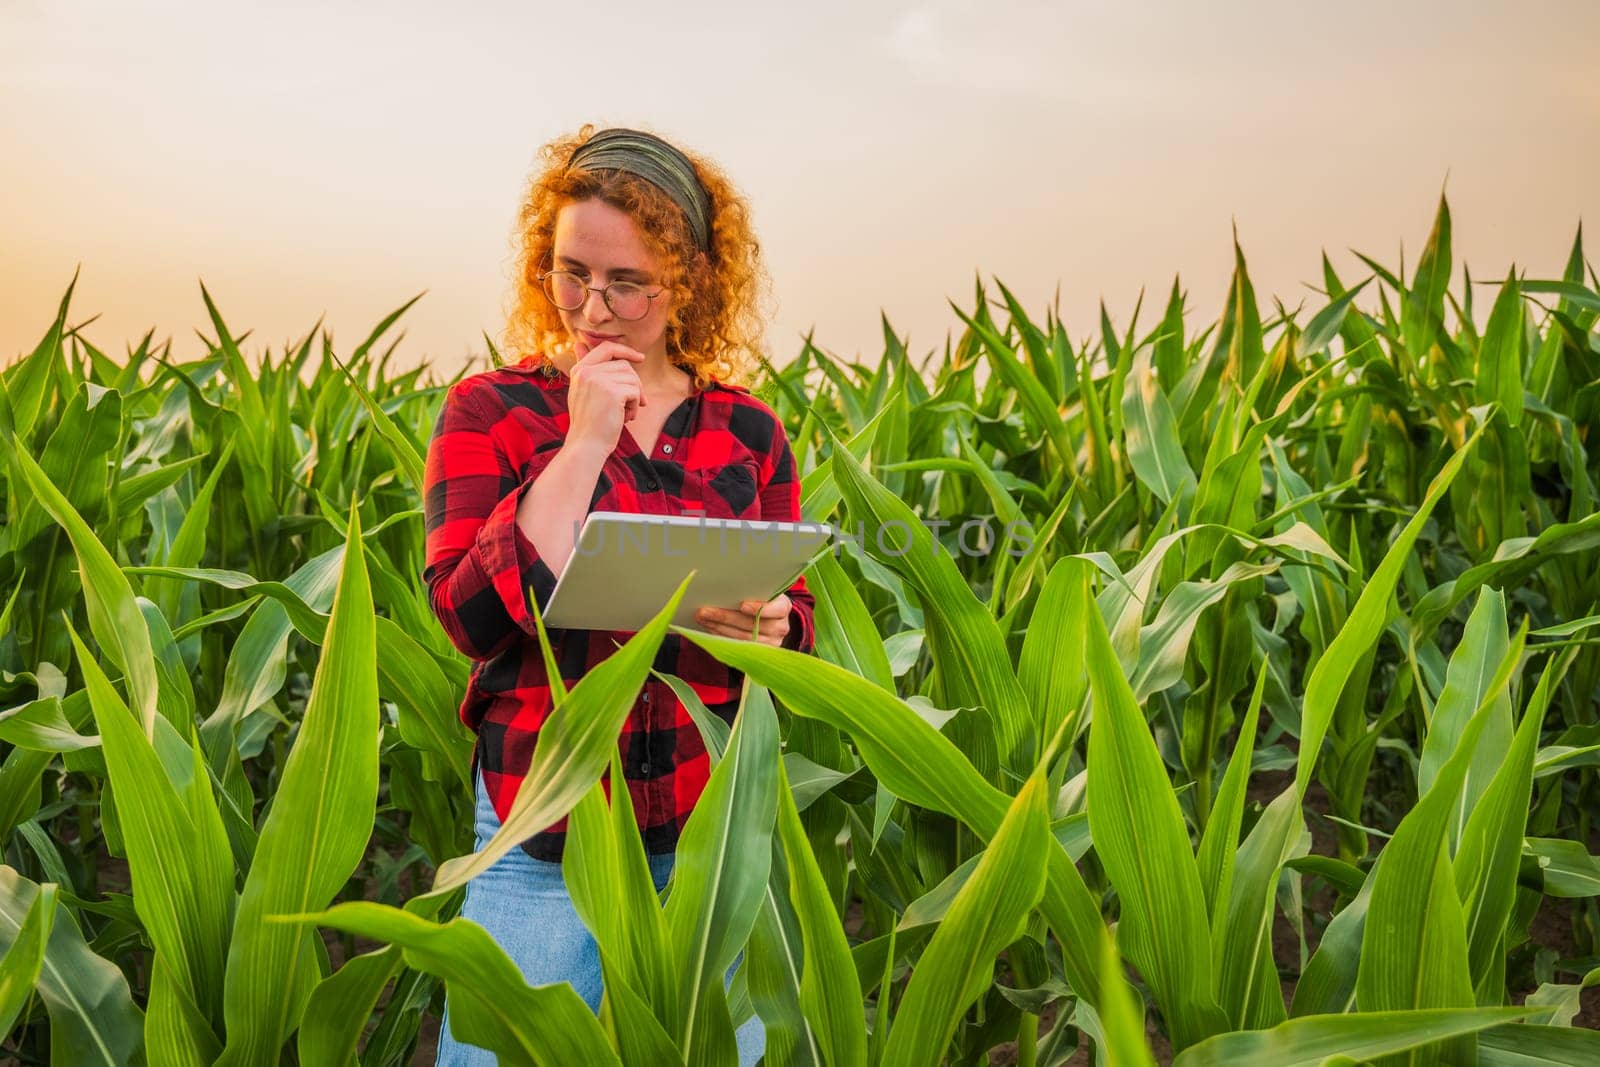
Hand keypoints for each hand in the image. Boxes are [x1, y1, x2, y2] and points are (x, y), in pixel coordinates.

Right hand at [565, 339, 647, 453]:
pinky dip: (636, 405)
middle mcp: (586, 372)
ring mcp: (598, 380)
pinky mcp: (612, 392)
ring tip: (626, 414)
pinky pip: (635, 391)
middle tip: (636, 403)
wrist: (586, 445)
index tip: (640, 358)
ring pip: (632, 379)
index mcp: (579, 370)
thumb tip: (578, 343)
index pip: (606, 348)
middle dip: (634, 383)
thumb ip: (585, 368)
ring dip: (635, 397)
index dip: (625, 350)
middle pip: (624, 365)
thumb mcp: (582, 391)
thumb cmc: (588, 422)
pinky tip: (626, 418)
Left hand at [696, 595, 791, 646]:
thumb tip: (721, 585)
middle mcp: (781, 627)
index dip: (760, 608)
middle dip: (725, 617)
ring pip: (742, 638)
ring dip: (718, 627)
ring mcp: (771, 643)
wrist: (768, 619)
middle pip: (752, 624)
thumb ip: (749, 589)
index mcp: (784, 607)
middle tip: (704, 610)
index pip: (777, 609)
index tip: (742, 605)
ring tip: (701, 618)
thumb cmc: (760, 598)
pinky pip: (738, 647)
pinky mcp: (759, 654)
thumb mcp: (761, 591)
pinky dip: (721, 637)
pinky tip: (708, 628)